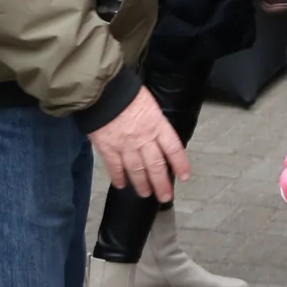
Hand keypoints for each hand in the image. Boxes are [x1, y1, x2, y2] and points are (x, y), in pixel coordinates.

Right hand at [88, 85, 191, 202]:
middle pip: (156, 166)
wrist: (102, 89)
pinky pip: (114, 167)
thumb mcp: (149, 103)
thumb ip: (154, 121)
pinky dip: (118, 177)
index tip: (184, 177)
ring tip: (145, 193)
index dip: (180, 165)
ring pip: (136, 170)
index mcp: (157, 125)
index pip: (174, 149)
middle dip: (161, 184)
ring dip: (142, 184)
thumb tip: (159, 134)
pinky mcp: (107, 148)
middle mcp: (143, 138)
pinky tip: (121, 184)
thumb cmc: (126, 91)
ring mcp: (125, 145)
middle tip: (165, 196)